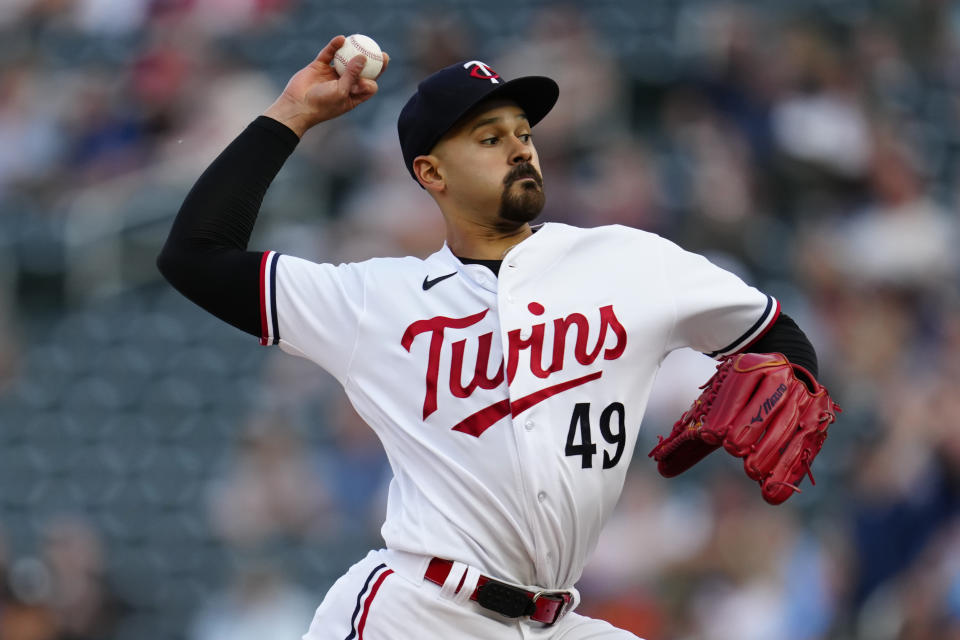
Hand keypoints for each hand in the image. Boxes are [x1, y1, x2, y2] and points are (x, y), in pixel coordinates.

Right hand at [263, 35, 389, 136]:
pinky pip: (329, 54)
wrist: (297, 105)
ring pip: (344, 60)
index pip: (369, 83)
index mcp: (352, 95)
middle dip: (370, 60)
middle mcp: (343, 84)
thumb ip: (352, 76)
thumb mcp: (341, 92)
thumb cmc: (323, 104)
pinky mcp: (319, 66)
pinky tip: (341, 39)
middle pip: (360, 70)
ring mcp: (331, 75)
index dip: (377, 73)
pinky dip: (334, 46)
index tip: (383, 61)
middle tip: (378, 49)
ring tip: (360, 39)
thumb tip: (363, 58)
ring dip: (352, 50)